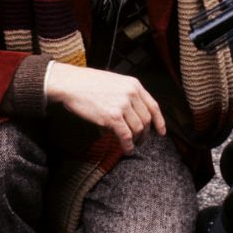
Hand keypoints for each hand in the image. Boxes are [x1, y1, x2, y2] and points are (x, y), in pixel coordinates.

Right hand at [45, 63, 165, 154]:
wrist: (71, 84)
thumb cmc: (87, 83)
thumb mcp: (113, 83)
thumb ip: (124, 97)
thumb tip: (126, 119)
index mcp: (134, 85)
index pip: (153, 106)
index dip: (159, 121)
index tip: (161, 132)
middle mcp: (131, 94)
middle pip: (146, 119)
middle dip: (145, 133)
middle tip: (141, 141)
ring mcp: (123, 105)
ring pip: (138, 129)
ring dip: (136, 140)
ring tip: (132, 145)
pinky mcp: (113, 117)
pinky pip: (126, 136)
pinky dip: (128, 145)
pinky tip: (126, 149)